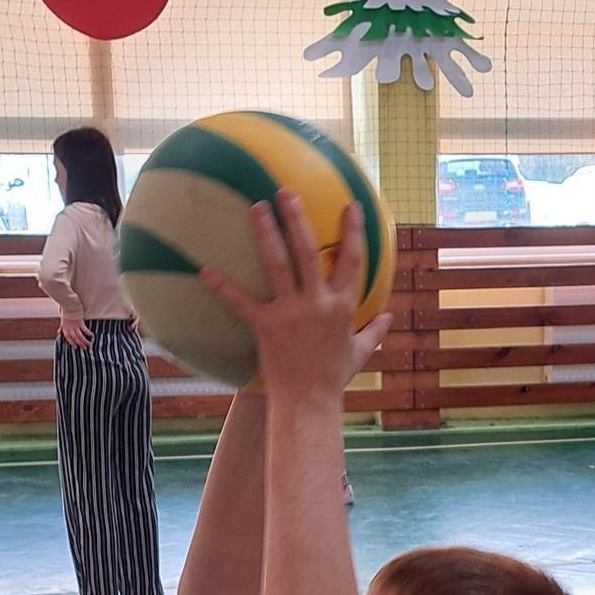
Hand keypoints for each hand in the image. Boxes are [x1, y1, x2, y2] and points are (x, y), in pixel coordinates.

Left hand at [57, 313, 92, 349]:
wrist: (68, 305)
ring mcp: (75, 326)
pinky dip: (88, 333)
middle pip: (75, 339)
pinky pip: (84, 330)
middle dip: (80, 344)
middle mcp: (70, 329)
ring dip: (85, 341)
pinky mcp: (80, 322)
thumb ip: (61, 328)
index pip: (68, 339)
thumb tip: (58, 332)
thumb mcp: (62, 321)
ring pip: (80, 336)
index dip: (72, 343)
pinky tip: (92, 335)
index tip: (76, 347)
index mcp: (65, 329)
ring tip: (89, 344)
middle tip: (85, 348)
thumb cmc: (65, 312)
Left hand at [203, 199, 383, 402]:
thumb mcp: (360, 353)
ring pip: (278, 265)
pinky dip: (222, 286)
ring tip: (256, 207)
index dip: (353, 231)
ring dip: (266, 233)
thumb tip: (389, 317)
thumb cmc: (333, 377)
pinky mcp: (267, 326)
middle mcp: (318, 303)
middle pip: (308, 252)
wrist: (309, 403)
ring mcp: (292, 313)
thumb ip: (375, 332)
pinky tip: (205, 269)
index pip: (353, 261)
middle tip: (286, 192)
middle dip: (297, 219)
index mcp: (343, 306)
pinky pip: (242, 301)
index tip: (351, 205)